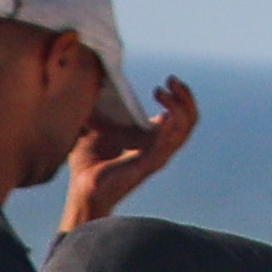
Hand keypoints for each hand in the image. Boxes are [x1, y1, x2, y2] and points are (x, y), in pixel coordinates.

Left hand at [60, 74, 198, 231]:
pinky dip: (170, 128)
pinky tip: (165, 114)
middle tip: (171, 81)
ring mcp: (157, 157)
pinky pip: (167, 145)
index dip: (181, 96)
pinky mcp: (147, 165)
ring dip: (177, 107)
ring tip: (161, 91)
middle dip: (185, 98)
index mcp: (153, 139)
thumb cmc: (88, 164)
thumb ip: (100, 109)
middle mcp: (161, 148)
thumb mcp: (96, 129)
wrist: (82, 190)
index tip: (168, 81)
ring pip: (184, 130)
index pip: (182, 116)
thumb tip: (91, 83)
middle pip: (189, 120)